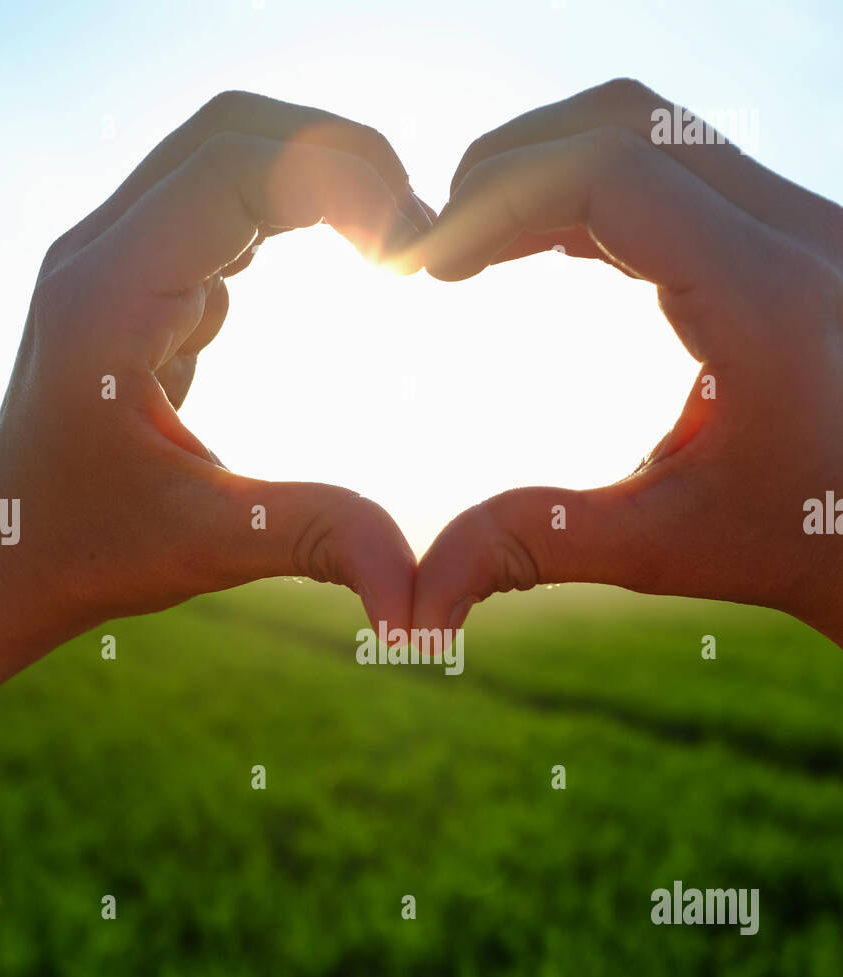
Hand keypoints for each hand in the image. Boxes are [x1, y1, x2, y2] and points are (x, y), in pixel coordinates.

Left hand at [0, 92, 430, 695]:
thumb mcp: (208, 546)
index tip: (413, 254)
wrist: (7, 553)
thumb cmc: (86, 548)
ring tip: (393, 242)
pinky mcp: (132, 282)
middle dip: (340, 159)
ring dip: (316, 179)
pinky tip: (344, 260)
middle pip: (232, 133)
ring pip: (224, 156)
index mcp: (110, 298)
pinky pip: (216, 206)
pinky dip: (289, 212)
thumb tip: (415, 603)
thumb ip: (317, 542)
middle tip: (419, 229)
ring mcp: (113, 260)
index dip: (342, 183)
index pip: (236, 168)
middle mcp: (102, 255)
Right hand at [410, 79, 842, 645]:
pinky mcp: (796, 227)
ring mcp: (807, 219)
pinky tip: (537, 248)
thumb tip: (420, 605)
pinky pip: (679, 167)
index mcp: (768, 305)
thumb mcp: (665, 548)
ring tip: (472, 245)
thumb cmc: (800, 545)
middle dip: (508, 170)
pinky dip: (593, 190)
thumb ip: (537, 546)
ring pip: (654, 131)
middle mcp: (803, 236)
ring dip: (548, 171)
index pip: (606, 176)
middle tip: (436, 247)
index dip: (494, 201)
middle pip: (626, 124)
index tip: (426, 267)